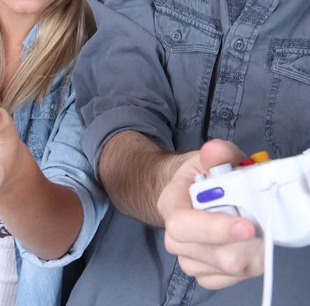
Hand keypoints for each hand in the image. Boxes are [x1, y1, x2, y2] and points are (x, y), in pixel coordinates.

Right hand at [157, 139, 263, 289]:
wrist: (193, 190)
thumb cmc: (204, 174)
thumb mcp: (212, 158)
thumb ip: (218, 154)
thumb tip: (214, 151)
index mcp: (171, 203)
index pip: (183, 225)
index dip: (215, 228)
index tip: (246, 226)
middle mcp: (174, 236)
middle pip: (206, 254)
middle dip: (240, 243)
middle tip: (259, 225)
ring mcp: (187, 257)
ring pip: (222, 270)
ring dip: (245, 253)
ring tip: (253, 230)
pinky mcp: (202, 272)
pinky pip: (226, 280)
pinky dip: (243, 266)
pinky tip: (246, 245)